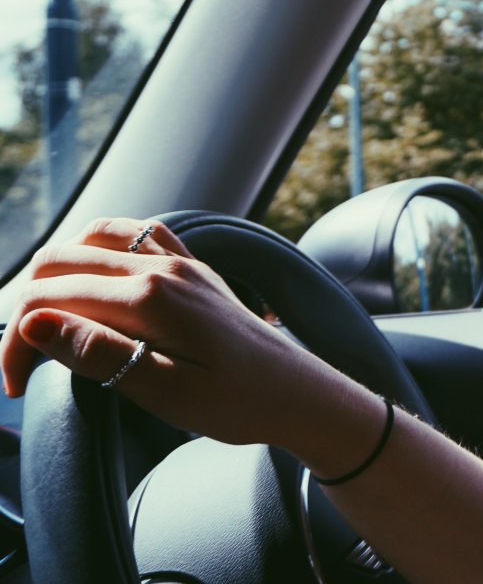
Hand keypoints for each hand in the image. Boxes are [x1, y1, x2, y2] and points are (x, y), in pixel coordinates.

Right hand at [0, 217, 338, 447]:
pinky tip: (93, 281)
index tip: (16, 390)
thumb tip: (34, 323)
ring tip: (48, 323)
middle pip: (61, 262)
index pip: (49, 301)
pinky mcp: (194, 267)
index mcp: (150, 297)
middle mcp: (163, 265)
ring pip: (92, 237)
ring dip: (57, 272)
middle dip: (26, 309)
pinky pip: (136, 234)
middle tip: (23, 365)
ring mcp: (181, 260)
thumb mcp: (164, 391)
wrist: (299, 394)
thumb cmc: (237, 403)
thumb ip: (97, 353)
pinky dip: (98, 248)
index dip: (15, 344)